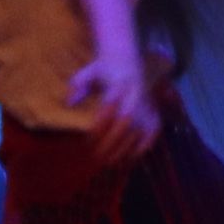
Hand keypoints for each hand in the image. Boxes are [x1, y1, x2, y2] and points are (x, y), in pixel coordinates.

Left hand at [68, 51, 160, 165]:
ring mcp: (147, 108)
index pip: (109, 109)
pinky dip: (142, 148)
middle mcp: (135, 98)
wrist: (129, 61)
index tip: (88, 140)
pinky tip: (130, 158)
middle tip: (98, 157)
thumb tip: (69, 103)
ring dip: (124, 149)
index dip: (100, 126)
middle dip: (111, 142)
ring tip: (111, 163)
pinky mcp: (154, 115)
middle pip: (124, 123)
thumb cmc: (105, 69)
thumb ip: (78, 85)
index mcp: (119, 85)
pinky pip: (151, 135)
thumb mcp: (88, 72)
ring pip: (137, 132)